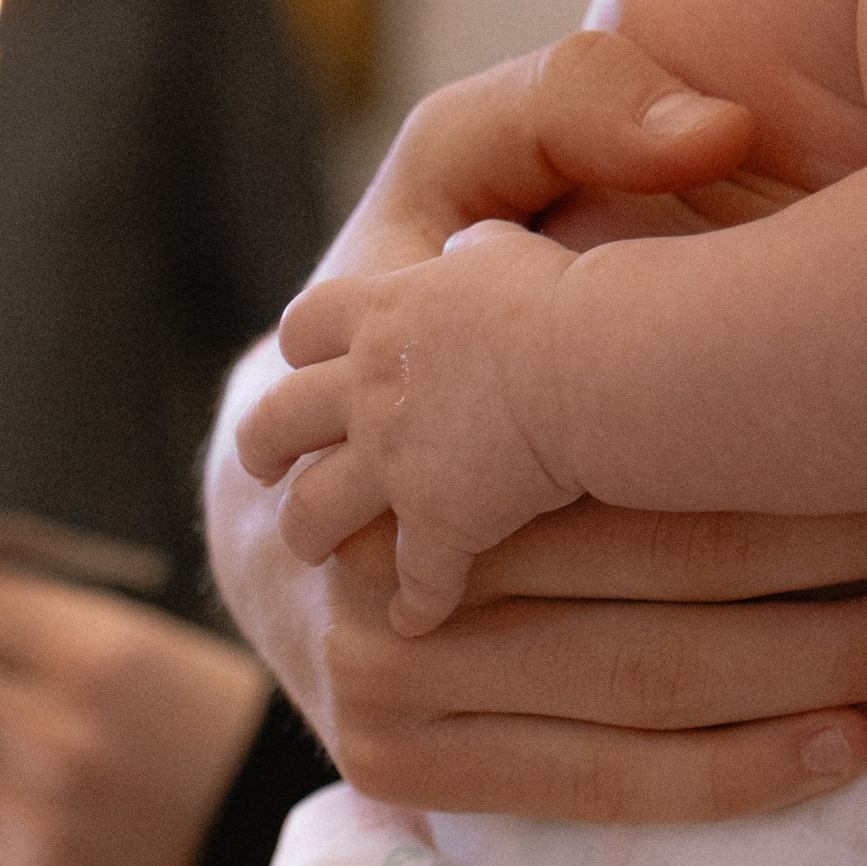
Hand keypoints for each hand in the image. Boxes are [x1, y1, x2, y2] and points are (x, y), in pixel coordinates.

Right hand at [210, 28, 866, 816]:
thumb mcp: (444, 177)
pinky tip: (846, 750)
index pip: (629, 424)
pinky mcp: (396, 765)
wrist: (266, 516)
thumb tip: (711, 130)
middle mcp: (381, 549)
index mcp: (402, 400)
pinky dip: (736, 774)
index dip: (790, 429)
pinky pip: (597, 784)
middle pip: (660, 567)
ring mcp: (383, 673)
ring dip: (816, 668)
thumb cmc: (407, 324)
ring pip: (645, 682)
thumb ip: (565, 107)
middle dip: (839, 556)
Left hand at [247, 223, 581, 635]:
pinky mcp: (436, 522)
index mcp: (386, 314)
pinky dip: (413, 604)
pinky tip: (415, 621)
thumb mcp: (512, 255)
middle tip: (263, 466)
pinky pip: (411, 577)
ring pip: (312, 510)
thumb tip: (464, 244)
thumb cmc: (572, 301)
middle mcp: (371, 387)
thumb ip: (477, 252)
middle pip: (278, 419)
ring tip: (314, 550)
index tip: (302, 364)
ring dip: (308, 534)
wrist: (603, 362)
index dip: (302, 347)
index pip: (308, 323)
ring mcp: (393, 459)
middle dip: (263, 444)